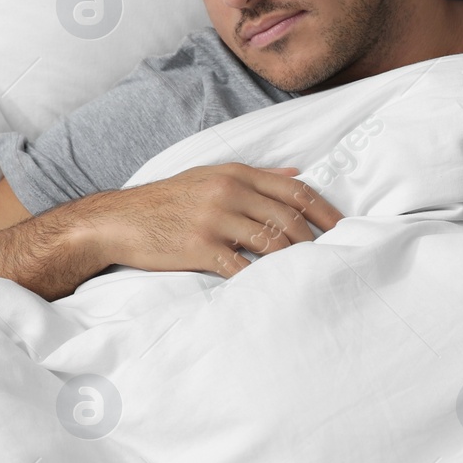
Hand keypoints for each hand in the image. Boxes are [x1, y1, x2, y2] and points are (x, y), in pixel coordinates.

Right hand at [84, 163, 343, 277]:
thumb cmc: (168, 201)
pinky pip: (241, 267)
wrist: (119, 221)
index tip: (343, 230)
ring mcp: (214, 219)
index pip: (296, 191)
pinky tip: (272, 289)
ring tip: (306, 275)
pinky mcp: (200, 247)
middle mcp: (228, 191)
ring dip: (293, 262)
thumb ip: (257, 175)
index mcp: (236, 173)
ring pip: (271, 243)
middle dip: (315, 242)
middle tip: (331, 259)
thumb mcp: (211, 176)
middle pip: (290, 218)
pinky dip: (261, 280)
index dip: (325, 212)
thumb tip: (298, 173)